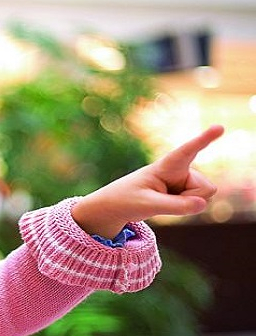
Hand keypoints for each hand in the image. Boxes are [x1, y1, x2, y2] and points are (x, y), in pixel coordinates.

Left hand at [72, 125, 224, 237]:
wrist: (116, 206)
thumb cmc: (127, 200)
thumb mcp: (147, 205)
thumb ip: (175, 206)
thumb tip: (202, 204)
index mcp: (166, 165)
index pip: (187, 151)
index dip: (204, 139)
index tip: (219, 127)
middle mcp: (179, 169)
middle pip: (205, 188)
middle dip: (190, 199)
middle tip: (160, 200)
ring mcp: (184, 180)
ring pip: (203, 197)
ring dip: (186, 204)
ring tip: (161, 200)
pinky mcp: (185, 190)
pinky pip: (198, 204)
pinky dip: (185, 208)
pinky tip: (167, 203)